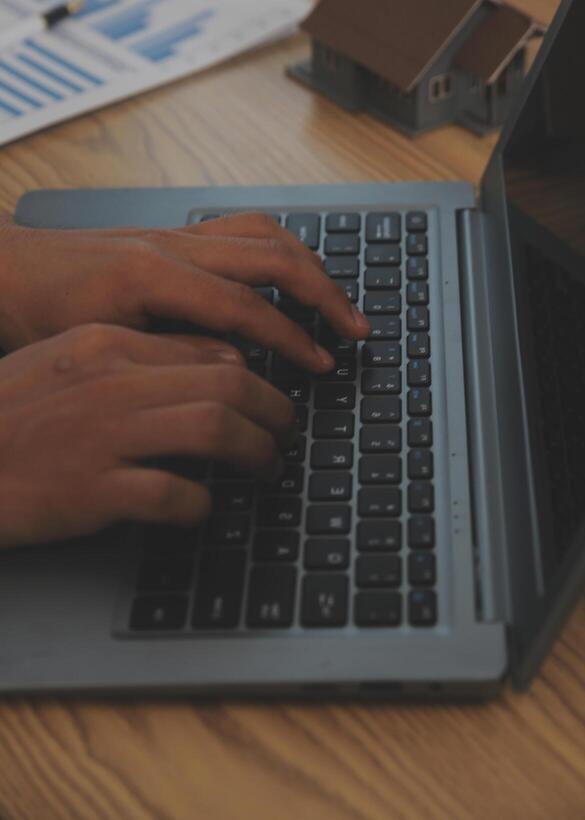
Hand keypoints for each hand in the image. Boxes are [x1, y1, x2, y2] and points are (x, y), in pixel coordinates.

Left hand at [0, 212, 369, 372]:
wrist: (4, 269)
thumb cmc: (37, 312)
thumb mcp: (97, 347)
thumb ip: (167, 353)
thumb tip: (234, 365)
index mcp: (153, 276)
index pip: (246, 307)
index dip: (293, 339)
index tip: (323, 365)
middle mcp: (172, 245)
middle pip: (272, 257)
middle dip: (324, 294)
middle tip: (356, 329)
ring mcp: (175, 235)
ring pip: (264, 234)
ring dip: (311, 266)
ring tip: (338, 302)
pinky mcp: (173, 236)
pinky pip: (243, 229)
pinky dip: (280, 250)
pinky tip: (291, 274)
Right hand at [0, 324, 296, 548]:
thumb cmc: (11, 415)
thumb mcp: (71, 363)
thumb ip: (143, 357)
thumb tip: (223, 360)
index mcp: (108, 345)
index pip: (209, 348)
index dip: (258, 375)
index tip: (271, 399)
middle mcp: (112, 382)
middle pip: (227, 382)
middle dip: (274, 410)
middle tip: (286, 433)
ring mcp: (103, 435)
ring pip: (214, 427)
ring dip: (255, 451)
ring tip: (267, 467)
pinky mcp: (92, 490)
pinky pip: (173, 493)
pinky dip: (201, 504)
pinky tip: (203, 509)